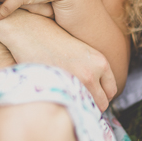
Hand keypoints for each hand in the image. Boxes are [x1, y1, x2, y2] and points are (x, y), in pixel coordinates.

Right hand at [0, 12, 116, 110]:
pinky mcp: (60, 86)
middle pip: (102, 103)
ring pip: (87, 108)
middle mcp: (93, 72)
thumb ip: (91, 69)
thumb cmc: (51, 40)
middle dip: (92, 105)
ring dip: (79, 108)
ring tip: (69, 103)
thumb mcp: (80, 51)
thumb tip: (92, 92)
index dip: (101, 96)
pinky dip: (66, 108)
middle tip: (79, 103)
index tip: (91, 98)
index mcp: (100, 62)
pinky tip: (58, 101)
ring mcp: (76, 81)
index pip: (111, 91)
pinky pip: (70, 107)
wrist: (30, 32)